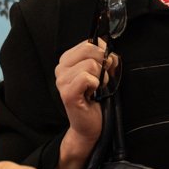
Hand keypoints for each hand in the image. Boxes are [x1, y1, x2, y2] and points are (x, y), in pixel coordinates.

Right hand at [52, 40, 112, 168]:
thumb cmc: (97, 99)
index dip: (103, 53)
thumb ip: (104, 57)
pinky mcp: (67, 93)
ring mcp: (61, 81)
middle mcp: (60, 69)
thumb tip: (108, 49)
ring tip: (96, 89)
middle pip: (89, 50)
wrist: (90, 125)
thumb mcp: (103, 73)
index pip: (88, 42)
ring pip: (90, 65)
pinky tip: (92, 94)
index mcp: (67, 60)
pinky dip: (95, 85)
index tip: (104, 67)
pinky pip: (87, 78)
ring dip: (100, 78)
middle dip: (103, 64)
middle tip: (101, 80)